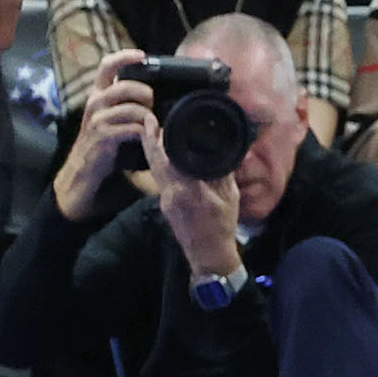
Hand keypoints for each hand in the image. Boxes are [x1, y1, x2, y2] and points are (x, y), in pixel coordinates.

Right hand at [53, 49, 152, 219]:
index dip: (124, 57)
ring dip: (148, 116)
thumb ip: (124, 101)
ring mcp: (97, 119)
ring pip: (132, 108)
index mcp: (98, 94)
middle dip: (146, 93)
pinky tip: (147, 136)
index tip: (143, 55)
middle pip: (125, 86)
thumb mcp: (111, 115)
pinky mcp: (103, 136)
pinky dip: (144, 131)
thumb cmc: (104, 139)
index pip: (106, 66)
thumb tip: (152, 90)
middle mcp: (95, 102)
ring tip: (152, 123)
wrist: (85, 167)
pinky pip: (131, 128)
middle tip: (154, 103)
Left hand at [139, 116, 241, 276]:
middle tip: (147, 120)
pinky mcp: (165, 205)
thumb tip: (223, 151)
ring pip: (155, 169)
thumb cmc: (223, 227)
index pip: (170, 159)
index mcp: (189, 190)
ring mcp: (165, 200)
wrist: (208, 256)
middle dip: (150, 140)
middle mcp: (172, 194)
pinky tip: (162, 155)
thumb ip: (223, 173)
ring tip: (152, 132)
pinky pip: (160, 179)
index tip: (156, 122)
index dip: (160, 140)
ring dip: (152, 150)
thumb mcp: (230, 197)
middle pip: (155, 162)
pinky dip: (159, 163)